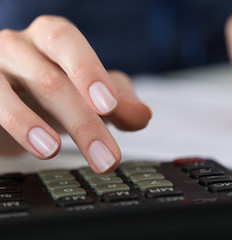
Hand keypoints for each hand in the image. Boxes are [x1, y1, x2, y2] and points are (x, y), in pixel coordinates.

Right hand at [0, 15, 151, 172]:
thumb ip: (122, 102)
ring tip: (54, 151)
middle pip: (49, 80)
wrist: (16, 101)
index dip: (88, 71)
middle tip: (106, 157)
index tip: (109, 107)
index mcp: (52, 38)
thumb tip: (142, 115)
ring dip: (31, 126)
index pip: (67, 42)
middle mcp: (19, 47)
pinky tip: (27, 146)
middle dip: (82, 122)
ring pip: (6, 94)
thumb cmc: (57, 91)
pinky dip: (7, 128)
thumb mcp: (95, 95)